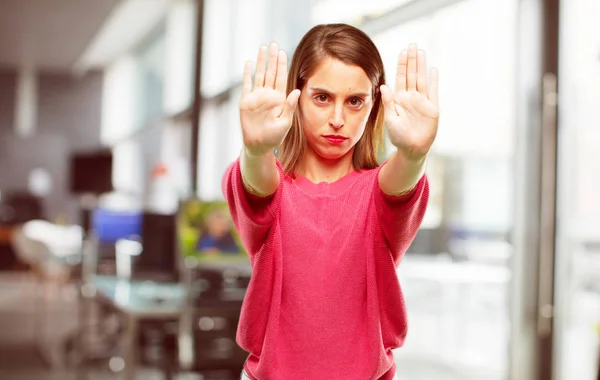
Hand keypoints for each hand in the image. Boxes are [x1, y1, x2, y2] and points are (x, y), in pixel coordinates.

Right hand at [240, 42, 300, 156]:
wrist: (258, 145)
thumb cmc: (274, 137)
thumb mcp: (285, 122)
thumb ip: (290, 106)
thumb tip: (296, 91)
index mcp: (279, 99)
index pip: (281, 78)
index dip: (282, 65)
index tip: (283, 52)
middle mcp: (268, 95)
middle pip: (270, 72)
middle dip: (272, 59)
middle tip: (273, 44)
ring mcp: (257, 97)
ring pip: (259, 75)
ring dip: (260, 62)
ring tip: (262, 48)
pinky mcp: (246, 101)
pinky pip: (246, 84)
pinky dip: (247, 74)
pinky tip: (248, 63)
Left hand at [380, 43, 438, 160]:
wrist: (412, 149)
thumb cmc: (398, 136)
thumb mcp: (390, 119)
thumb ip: (388, 102)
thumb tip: (383, 86)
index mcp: (400, 99)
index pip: (401, 78)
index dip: (402, 65)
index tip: (402, 52)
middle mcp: (411, 97)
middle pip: (412, 75)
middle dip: (412, 60)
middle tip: (412, 45)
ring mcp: (422, 102)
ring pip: (422, 80)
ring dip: (422, 66)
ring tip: (421, 52)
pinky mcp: (432, 108)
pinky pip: (433, 92)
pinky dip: (433, 81)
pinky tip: (433, 69)